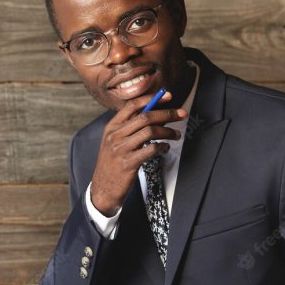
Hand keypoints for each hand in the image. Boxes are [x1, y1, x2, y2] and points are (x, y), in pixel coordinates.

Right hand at [90, 92, 187, 214]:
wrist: (103, 188)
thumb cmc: (113, 164)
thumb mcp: (115, 142)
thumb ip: (130, 128)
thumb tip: (156, 114)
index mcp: (111, 127)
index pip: (132, 106)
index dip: (152, 98)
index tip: (168, 96)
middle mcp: (115, 136)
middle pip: (145, 117)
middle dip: (167, 113)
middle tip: (181, 114)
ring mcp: (121, 149)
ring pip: (150, 131)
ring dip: (168, 131)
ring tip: (176, 134)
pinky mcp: (129, 163)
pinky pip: (151, 149)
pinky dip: (162, 147)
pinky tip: (165, 148)